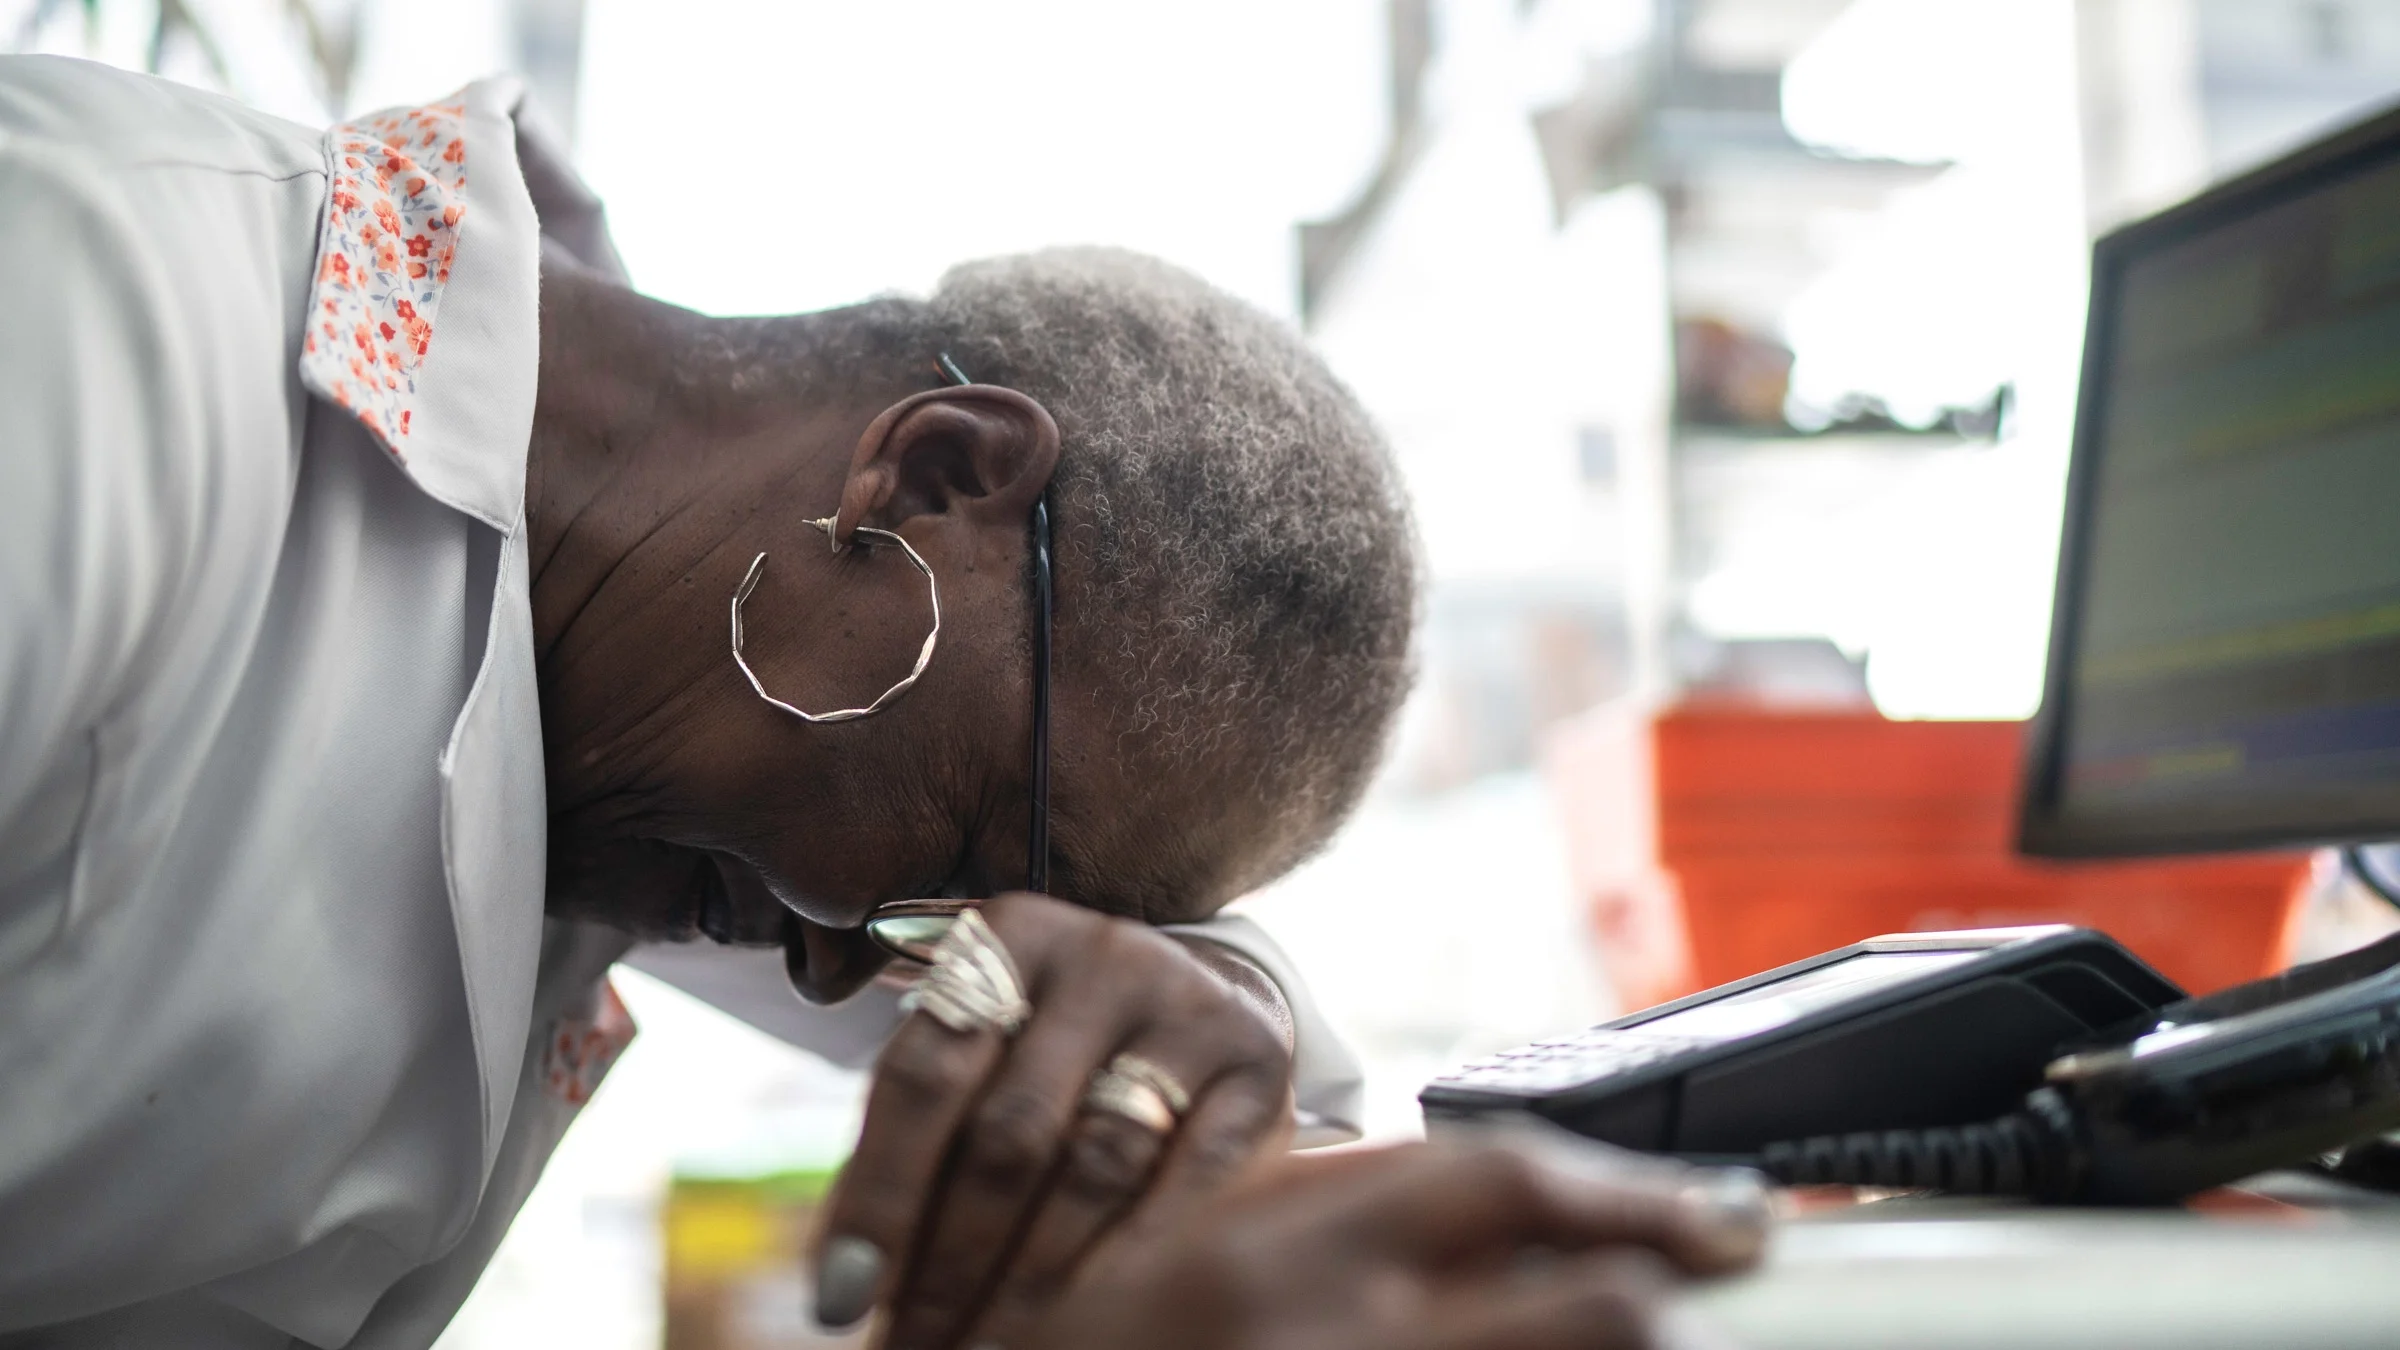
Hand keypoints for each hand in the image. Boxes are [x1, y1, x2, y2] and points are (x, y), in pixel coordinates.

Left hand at [811, 892, 1295, 1347]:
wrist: (1201, 992)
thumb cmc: (1050, 1039)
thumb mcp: (979, 1040)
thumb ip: (913, 1126)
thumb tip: (844, 1273)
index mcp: (1007, 936)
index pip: (925, 1073)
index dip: (878, 1194)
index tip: (839, 1299)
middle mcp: (1101, 955)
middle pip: (1009, 1132)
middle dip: (949, 1260)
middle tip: (910, 1345)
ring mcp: (1188, 1006)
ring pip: (1094, 1169)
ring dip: (1027, 1282)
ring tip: (978, 1346)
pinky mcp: (1254, 1066)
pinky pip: (1184, 1185)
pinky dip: (1120, 1260)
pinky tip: (1073, 1314)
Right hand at [1029, 1132, 1770, 1349]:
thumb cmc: (1112, 1347)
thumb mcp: (1214, 1242)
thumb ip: (1351, 1204)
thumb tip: (1526, 1193)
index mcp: (1279, 1247)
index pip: (1503, 1183)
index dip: (1636, 1196)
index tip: (1724, 1216)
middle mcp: (1323, 1341)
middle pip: (1591, 1318)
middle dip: (1661, 1307)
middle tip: (1694, 1295)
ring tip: (1631, 1338)